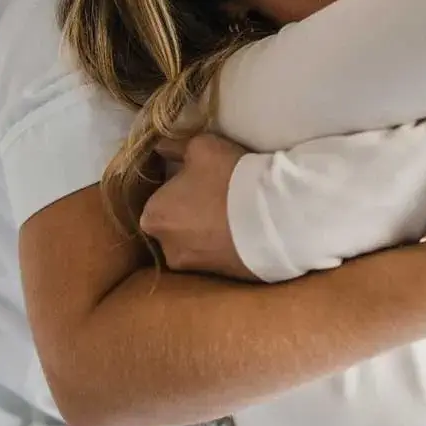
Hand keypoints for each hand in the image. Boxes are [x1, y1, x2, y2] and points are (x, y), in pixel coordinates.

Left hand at [139, 133, 256, 279]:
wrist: (274, 217)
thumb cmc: (228, 178)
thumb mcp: (200, 146)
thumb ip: (175, 148)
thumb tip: (163, 149)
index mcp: (152, 216)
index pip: (158, 198)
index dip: (178, 187)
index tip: (198, 179)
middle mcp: (165, 248)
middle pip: (174, 224)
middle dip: (190, 213)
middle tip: (216, 197)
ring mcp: (193, 268)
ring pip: (195, 243)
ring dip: (207, 232)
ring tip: (233, 215)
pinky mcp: (219, 279)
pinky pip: (217, 256)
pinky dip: (224, 245)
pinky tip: (243, 231)